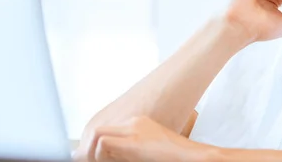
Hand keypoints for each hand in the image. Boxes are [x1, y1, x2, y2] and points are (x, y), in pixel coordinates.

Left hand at [73, 116, 208, 161]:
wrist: (197, 157)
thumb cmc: (176, 157)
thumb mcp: (147, 153)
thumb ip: (128, 152)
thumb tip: (102, 156)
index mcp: (138, 124)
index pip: (104, 131)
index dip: (90, 147)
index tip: (87, 159)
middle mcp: (134, 123)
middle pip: (97, 130)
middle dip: (86, 150)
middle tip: (84, 161)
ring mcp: (135, 130)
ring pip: (97, 135)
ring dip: (91, 153)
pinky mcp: (136, 142)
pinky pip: (104, 144)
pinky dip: (100, 155)